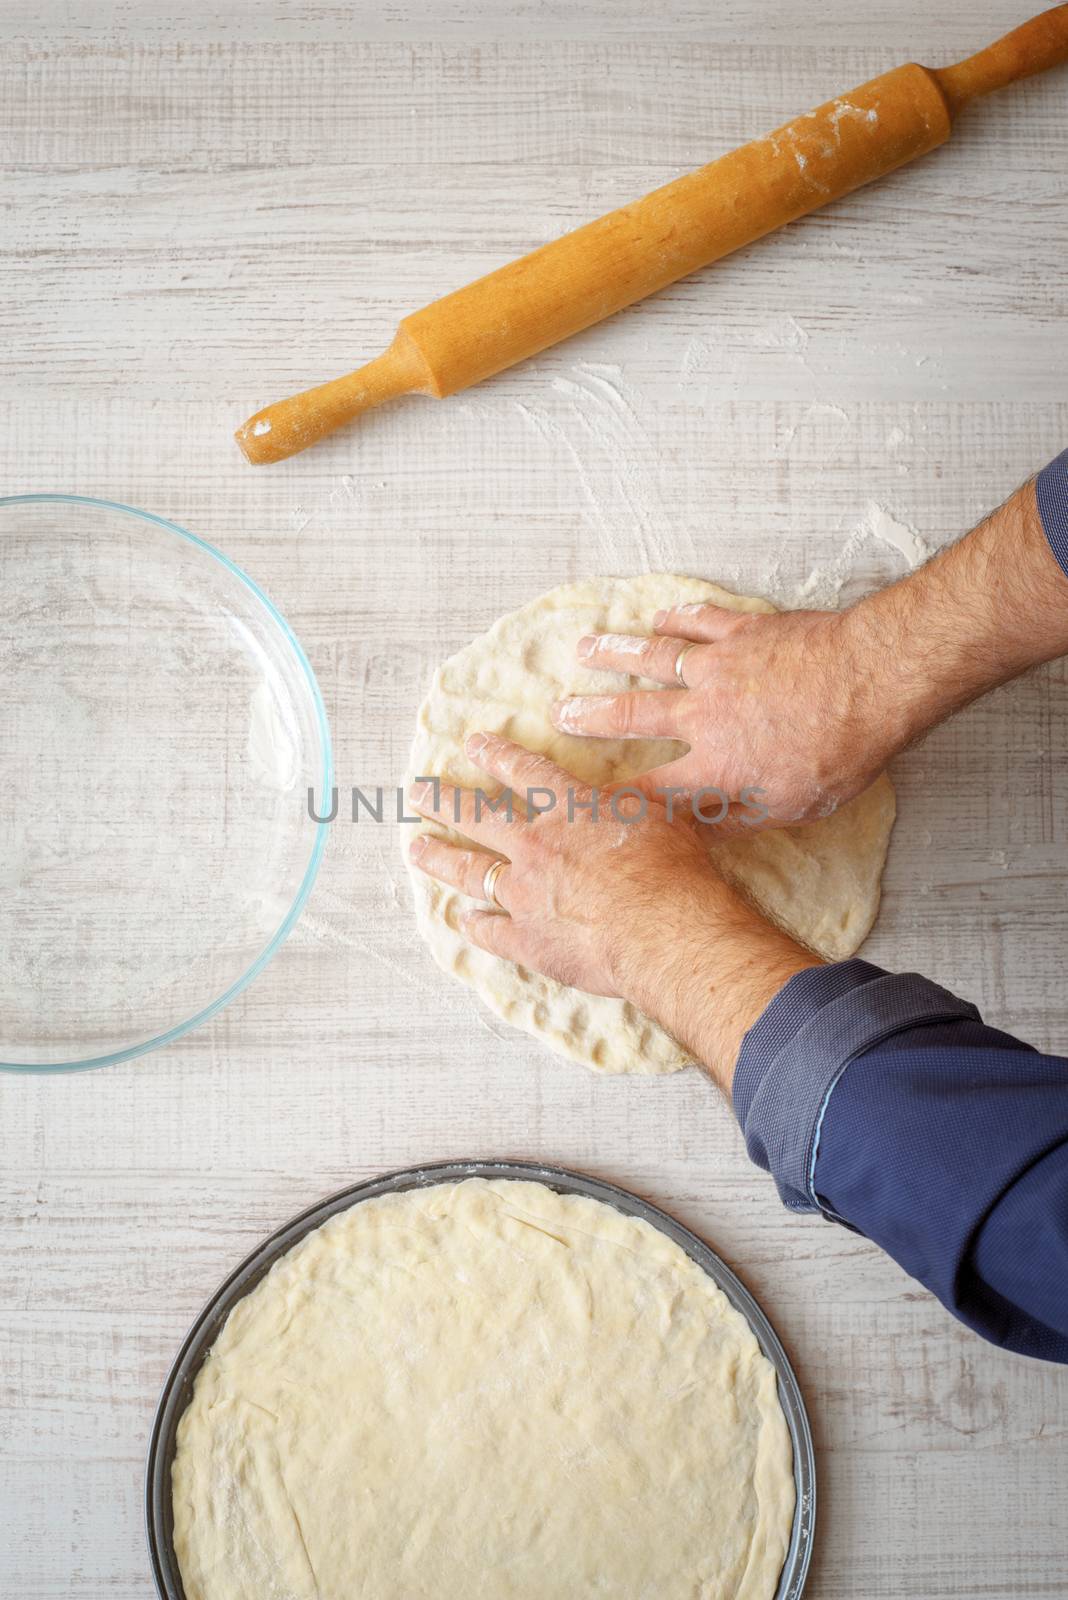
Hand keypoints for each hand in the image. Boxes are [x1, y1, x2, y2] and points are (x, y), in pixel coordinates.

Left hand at [409, 732, 718, 999]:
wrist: (664, 932)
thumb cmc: (674, 872)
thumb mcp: (664, 819)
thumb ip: (636, 807)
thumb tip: (634, 797)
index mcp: (570, 808)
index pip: (524, 771)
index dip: (496, 754)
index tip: (472, 744)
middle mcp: (537, 846)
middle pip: (477, 817)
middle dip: (444, 801)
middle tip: (417, 793)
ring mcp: (525, 895)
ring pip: (469, 871)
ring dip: (439, 858)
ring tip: (416, 848)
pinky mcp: (526, 941)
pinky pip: (490, 932)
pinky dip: (475, 926)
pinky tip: (463, 921)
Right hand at [551, 603, 893, 828]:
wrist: (873, 680)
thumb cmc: (842, 750)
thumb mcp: (793, 807)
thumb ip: (739, 818)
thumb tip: (697, 833)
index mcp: (716, 765)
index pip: (653, 788)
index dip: (614, 796)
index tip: (583, 800)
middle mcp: (705, 713)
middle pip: (634, 713)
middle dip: (591, 714)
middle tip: (559, 711)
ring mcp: (721, 666)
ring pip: (655, 657)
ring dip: (616, 652)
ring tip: (583, 648)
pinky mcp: (745, 631)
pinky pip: (700, 620)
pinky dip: (675, 618)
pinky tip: (657, 617)